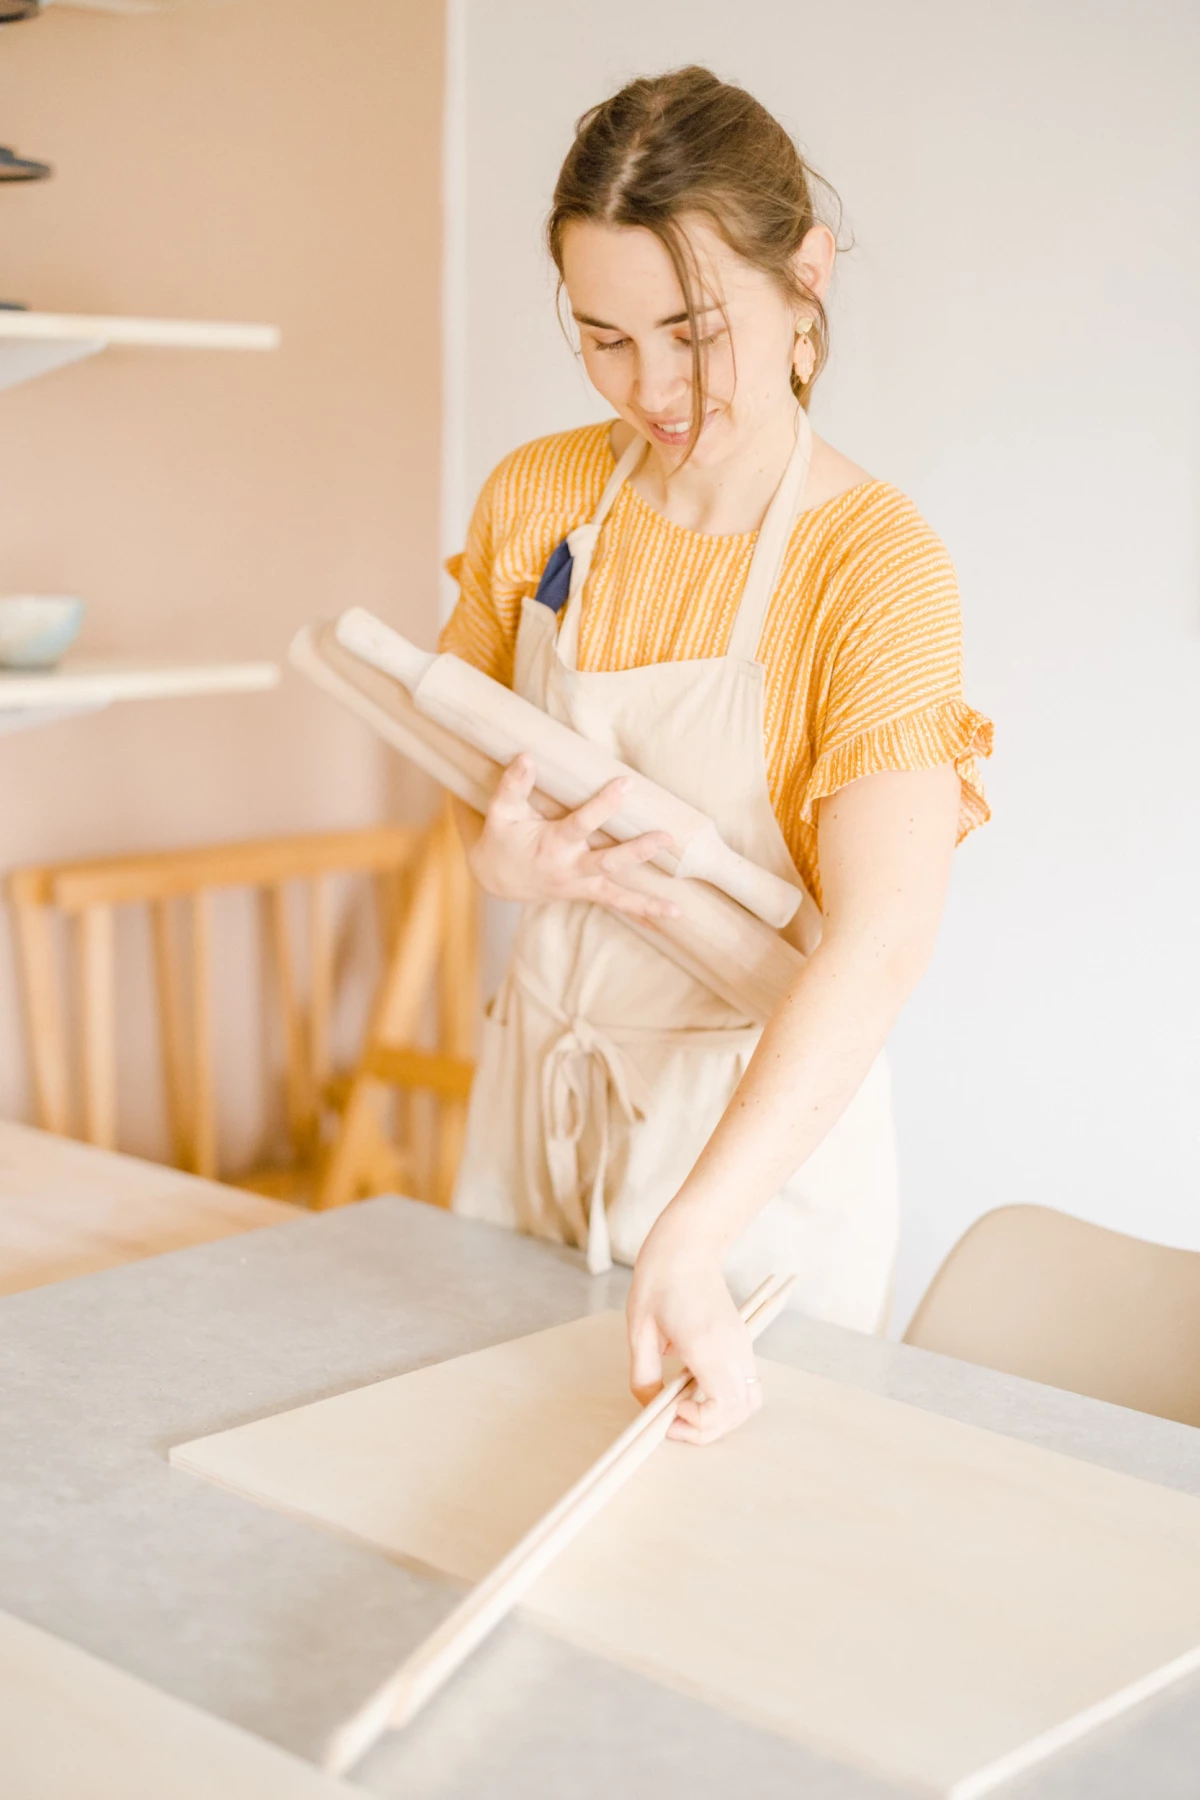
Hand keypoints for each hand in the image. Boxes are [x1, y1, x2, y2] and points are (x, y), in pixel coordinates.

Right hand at [469, 755, 679, 922]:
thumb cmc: (501, 839)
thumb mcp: (501, 812)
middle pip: (608, 861)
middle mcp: (569, 868)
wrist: (495, 878)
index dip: (604, 804)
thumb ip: (514, 786)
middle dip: (638, 851)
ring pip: (616, 895)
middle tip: (666, 837)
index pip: (582, 823)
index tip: (627, 783)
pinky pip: (616, 904)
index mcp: (551, 844)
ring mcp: (579, 884)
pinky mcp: (586, 892)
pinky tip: (669, 916)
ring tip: (675, 909)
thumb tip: (528, 757)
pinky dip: (641, 912)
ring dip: (645, 901)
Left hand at [626, 1210, 761, 1446]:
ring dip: (722, 1417)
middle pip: (740, 1412)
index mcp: (706, 1345)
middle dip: (709, 1429)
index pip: (723, 1406)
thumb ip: (643, 1376)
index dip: (700, 1424)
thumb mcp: (639, 1331)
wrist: (688, 1246)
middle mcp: (732, 1349)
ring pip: (749, 1401)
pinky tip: (697, 1388)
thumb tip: (652, 1407)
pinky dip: (728, 1400)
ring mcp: (742, 1345)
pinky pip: (746, 1384)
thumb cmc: (659, 1281)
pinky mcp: (742, 1341)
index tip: (671, 1413)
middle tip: (674, 1420)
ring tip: (688, 1407)